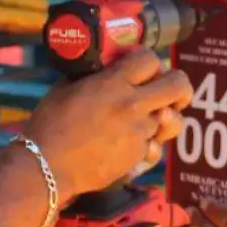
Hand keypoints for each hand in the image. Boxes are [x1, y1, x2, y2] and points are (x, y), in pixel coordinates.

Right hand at [22, 51, 192, 199]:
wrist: (48, 167)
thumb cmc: (50, 125)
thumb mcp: (65, 88)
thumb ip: (91, 76)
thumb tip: (102, 70)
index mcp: (114, 84)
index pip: (150, 59)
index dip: (148, 60)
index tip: (140, 66)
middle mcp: (133, 105)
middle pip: (178, 85)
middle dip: (176, 83)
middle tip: (164, 87)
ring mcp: (140, 132)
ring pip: (174, 119)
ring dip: (164, 116)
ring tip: (151, 117)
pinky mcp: (138, 156)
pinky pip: (156, 146)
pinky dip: (148, 144)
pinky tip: (133, 144)